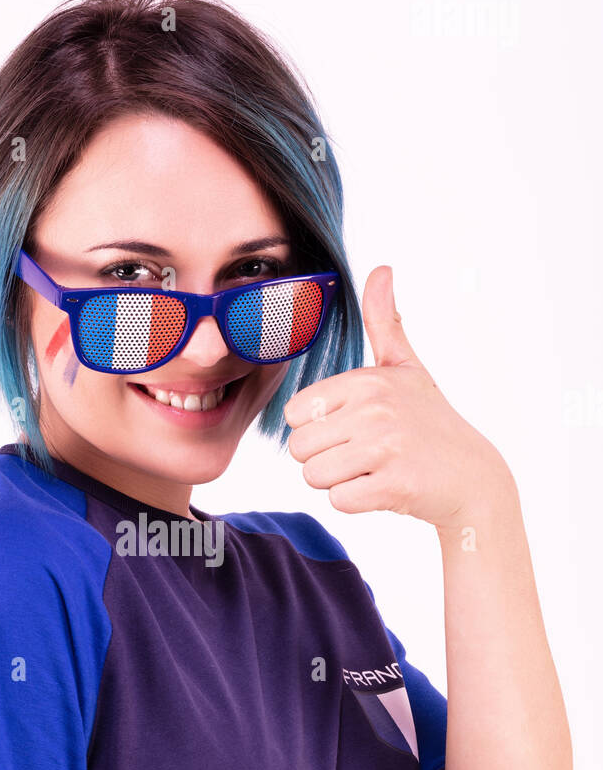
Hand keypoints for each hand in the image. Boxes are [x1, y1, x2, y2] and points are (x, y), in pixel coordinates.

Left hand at [283, 266, 512, 529]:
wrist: (474, 478)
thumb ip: (385, 321)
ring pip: (314, 477)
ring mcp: (385, 448)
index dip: (318, 428)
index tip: (353, 427)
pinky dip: (358, 501)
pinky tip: (386, 487)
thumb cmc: (430, 422)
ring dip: (339, 481)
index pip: (295, 414)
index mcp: (367, 380)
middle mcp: (375, 409)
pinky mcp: (393, 485)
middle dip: (324, 459)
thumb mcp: (407, 368)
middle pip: (298, 449)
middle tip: (365, 454)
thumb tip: (382, 268)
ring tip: (374, 469)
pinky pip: (338, 501)